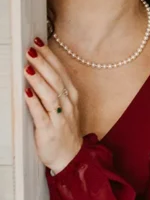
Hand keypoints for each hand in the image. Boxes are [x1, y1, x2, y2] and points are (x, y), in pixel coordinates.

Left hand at [23, 41, 81, 173]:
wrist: (71, 157)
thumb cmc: (64, 130)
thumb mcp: (64, 107)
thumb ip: (54, 90)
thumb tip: (38, 69)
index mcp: (72, 96)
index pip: (60, 71)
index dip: (50, 56)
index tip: (38, 43)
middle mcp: (68, 104)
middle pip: (55, 79)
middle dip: (42, 63)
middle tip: (30, 50)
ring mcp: (60, 117)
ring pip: (50, 94)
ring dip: (38, 80)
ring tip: (27, 67)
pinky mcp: (49, 131)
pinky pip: (41, 114)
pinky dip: (34, 103)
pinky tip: (26, 93)